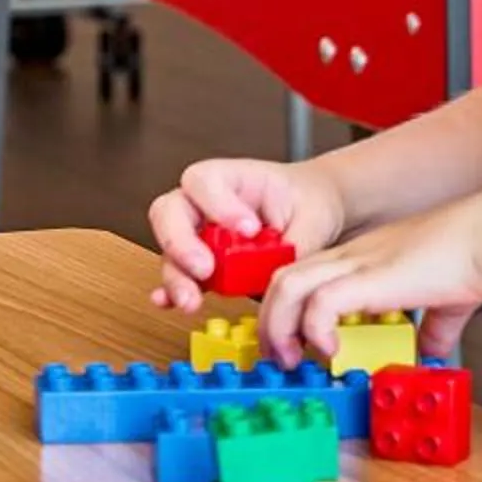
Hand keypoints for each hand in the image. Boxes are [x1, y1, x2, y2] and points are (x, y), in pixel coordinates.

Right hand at [146, 158, 347, 315]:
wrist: (312, 211)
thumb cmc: (308, 202)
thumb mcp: (312, 217)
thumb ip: (294, 245)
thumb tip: (280, 275)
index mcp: (230, 178)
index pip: (205, 181)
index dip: (218, 204)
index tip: (248, 229)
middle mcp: (204, 204)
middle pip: (169, 212)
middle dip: (181, 242)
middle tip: (205, 268)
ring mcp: (199, 235)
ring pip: (170, 250)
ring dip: (177, 276)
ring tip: (191, 299)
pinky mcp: (202, 264)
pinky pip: (178, 275)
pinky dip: (171, 291)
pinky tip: (170, 303)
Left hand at [256, 185, 481, 367]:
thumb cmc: (475, 257)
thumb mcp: (444, 298)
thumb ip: (434, 324)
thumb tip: (433, 349)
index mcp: (364, 260)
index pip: (303, 278)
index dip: (287, 311)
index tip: (291, 345)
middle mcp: (353, 257)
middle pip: (281, 279)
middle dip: (270, 322)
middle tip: (280, 358)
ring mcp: (359, 263)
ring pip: (287, 285)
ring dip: (280, 326)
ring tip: (292, 358)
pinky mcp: (373, 278)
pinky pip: (322, 302)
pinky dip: (314, 327)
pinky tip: (330, 349)